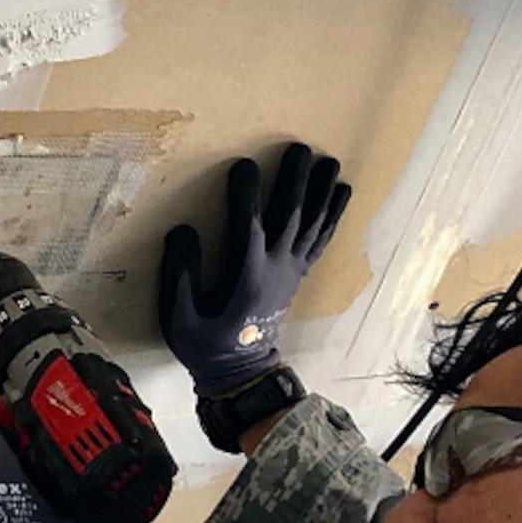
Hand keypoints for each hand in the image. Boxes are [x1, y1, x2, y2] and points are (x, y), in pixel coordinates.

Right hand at [158, 143, 350, 395]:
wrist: (241, 373)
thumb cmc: (206, 346)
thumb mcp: (180, 319)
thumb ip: (180, 276)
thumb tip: (181, 230)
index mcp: (247, 279)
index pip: (247, 226)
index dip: (246, 194)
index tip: (243, 163)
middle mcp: (276, 271)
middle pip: (289, 218)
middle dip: (294, 182)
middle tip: (299, 148)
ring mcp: (291, 272)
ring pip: (312, 226)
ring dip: (321, 193)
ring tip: (330, 162)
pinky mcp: (297, 275)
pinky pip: (319, 240)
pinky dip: (332, 216)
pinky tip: (341, 193)